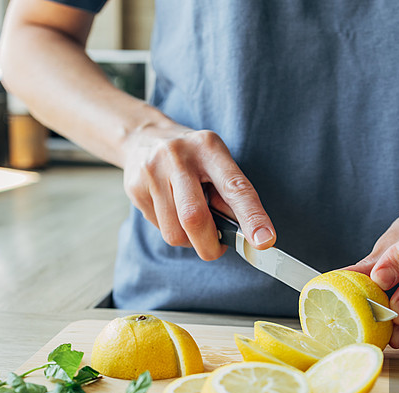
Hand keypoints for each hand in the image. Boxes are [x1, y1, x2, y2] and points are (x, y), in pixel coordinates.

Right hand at [121, 124, 275, 260]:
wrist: (143, 137)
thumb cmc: (191, 156)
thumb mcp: (216, 162)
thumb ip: (230, 194)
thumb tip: (247, 234)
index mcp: (208, 148)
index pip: (234, 187)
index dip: (252, 217)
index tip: (264, 241)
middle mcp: (178, 157)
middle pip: (194, 217)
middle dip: (210, 244)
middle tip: (217, 248)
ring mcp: (152, 172)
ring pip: (175, 232)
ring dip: (189, 239)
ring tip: (190, 220)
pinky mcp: (134, 189)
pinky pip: (159, 229)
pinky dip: (172, 230)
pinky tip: (171, 211)